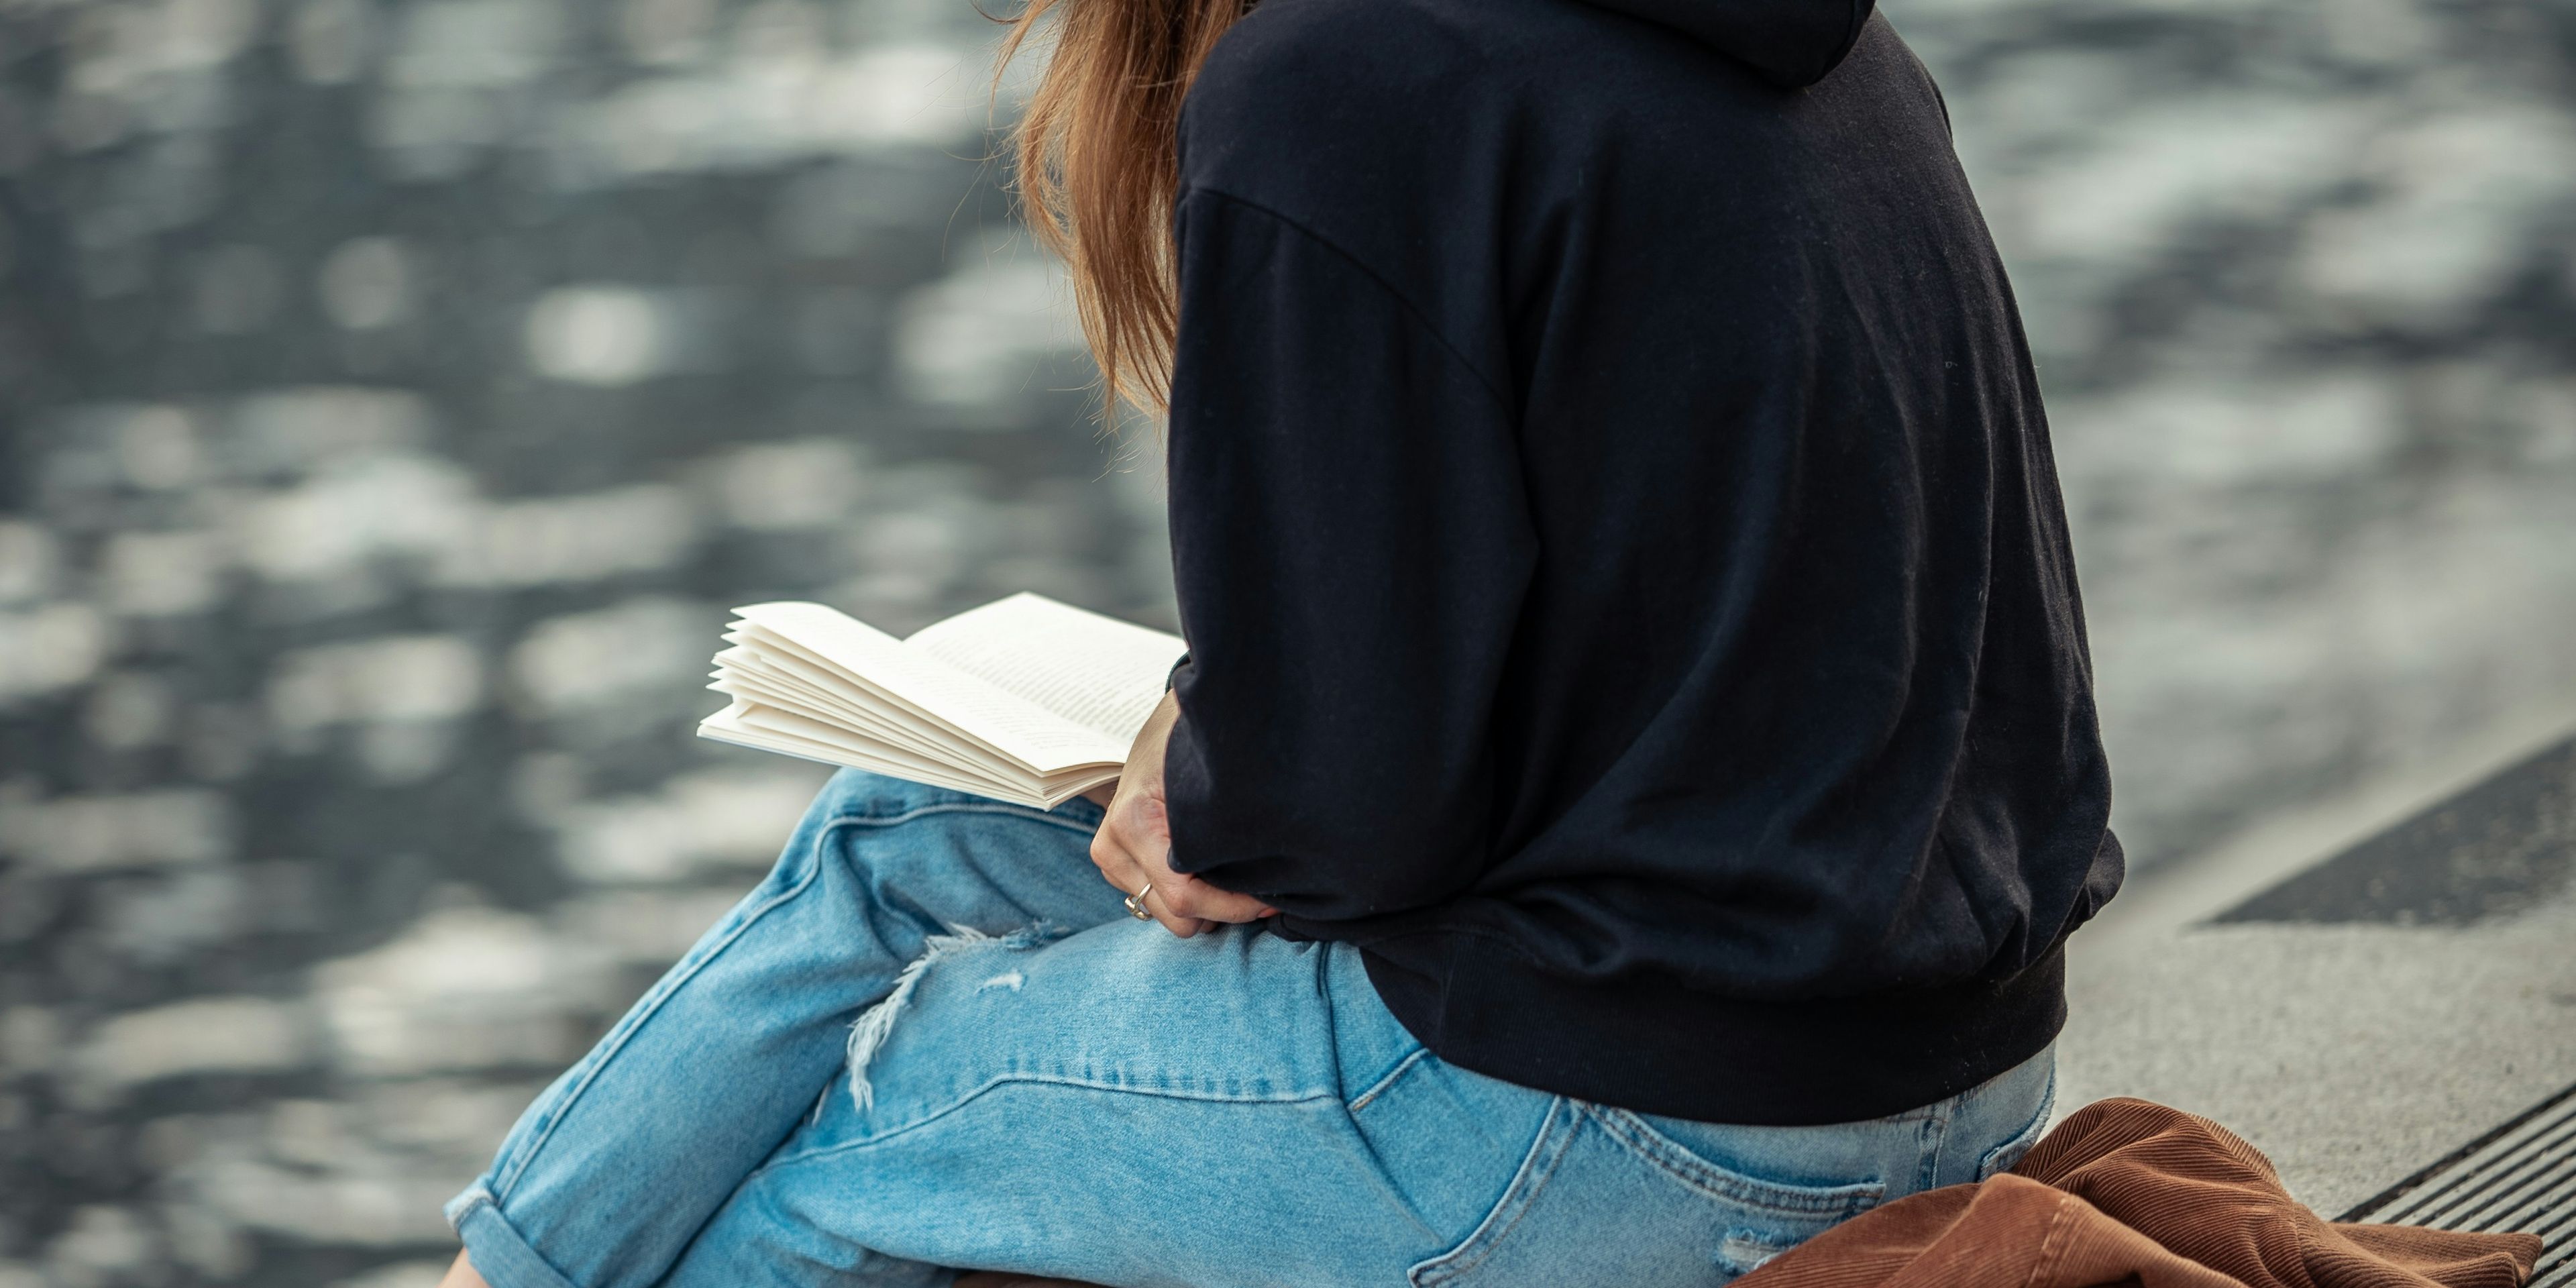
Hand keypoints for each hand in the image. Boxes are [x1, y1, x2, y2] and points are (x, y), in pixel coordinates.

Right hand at [1087, 691, 1275, 937]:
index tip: (1272, 896)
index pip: (1185, 898)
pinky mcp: (1119, 865)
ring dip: (1210, 905)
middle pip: (1178, 917)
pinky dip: (1196, 896)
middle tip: (1265, 889)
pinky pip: (1163, 902)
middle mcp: (1113, 847)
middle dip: (1225, 910)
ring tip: (1242, 876)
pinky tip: (1218, 870)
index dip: (1235, 907)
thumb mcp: (1214, 769)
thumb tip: (1275, 853)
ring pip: (1172, 916)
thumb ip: (1230, 816)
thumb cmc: (1195, 737)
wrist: (1169, 720)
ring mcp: (1111, 859)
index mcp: (1132, 823)